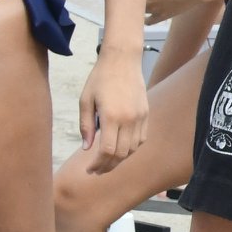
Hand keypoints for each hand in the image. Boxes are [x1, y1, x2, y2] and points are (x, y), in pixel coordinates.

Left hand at [79, 47, 148, 173]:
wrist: (122, 60)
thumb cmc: (100, 78)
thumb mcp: (85, 101)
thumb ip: (86, 126)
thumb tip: (86, 148)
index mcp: (111, 116)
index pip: (107, 151)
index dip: (98, 164)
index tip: (90, 169)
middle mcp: (129, 119)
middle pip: (121, 154)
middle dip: (108, 166)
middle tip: (96, 171)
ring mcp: (140, 117)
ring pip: (133, 149)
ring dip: (120, 159)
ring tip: (108, 162)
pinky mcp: (146, 113)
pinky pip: (141, 139)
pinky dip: (131, 148)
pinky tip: (121, 149)